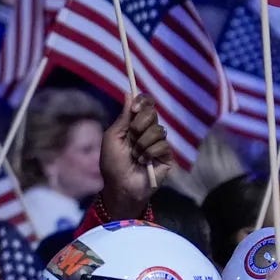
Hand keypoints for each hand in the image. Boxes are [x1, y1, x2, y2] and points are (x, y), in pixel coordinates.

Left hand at [99, 94, 172, 217]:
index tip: (135, 107)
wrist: (120, 186)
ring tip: (135, 157)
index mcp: (135, 124)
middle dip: (138, 125)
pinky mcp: (167, 156)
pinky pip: (162, 145)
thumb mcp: (113, 137)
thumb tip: (129, 93)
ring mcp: (159, 143)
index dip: (143, 101)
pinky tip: (144, 163)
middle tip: (131, 138)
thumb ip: (123, 117)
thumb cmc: (112, 163)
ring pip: (157, 130)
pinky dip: (149, 154)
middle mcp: (149, 131)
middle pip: (152, 113)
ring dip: (141, 144)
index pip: (146, 105)